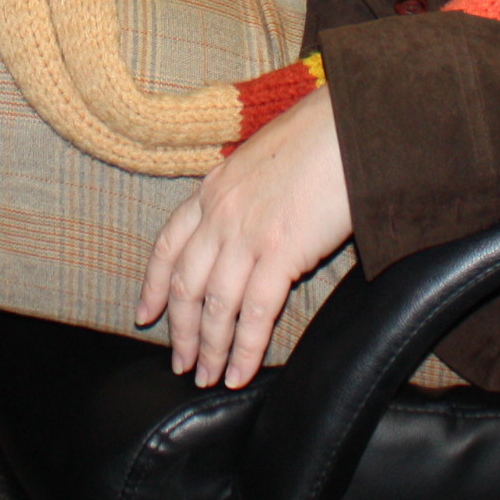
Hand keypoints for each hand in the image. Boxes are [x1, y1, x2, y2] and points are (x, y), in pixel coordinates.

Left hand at [135, 88, 352, 388]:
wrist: (352, 123)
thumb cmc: (320, 136)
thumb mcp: (263, 158)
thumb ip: (246, 193)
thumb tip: (251, 221)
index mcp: (214, 188)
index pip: (169, 244)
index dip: (154, 284)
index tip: (146, 314)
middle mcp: (221, 213)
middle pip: (186, 284)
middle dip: (180, 330)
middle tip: (179, 363)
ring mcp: (247, 234)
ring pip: (215, 305)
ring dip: (209, 348)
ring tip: (207, 377)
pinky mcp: (281, 252)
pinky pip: (255, 313)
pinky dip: (244, 349)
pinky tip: (239, 372)